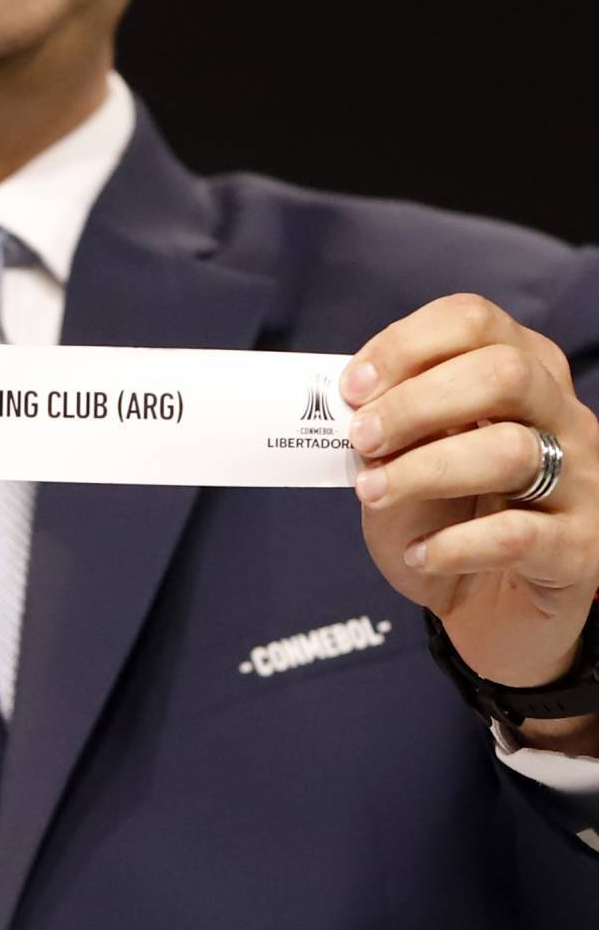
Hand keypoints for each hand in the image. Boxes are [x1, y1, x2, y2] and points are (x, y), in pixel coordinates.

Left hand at [340, 293, 598, 694]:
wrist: (488, 607)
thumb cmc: (443, 517)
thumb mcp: (403, 459)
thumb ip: (389, 423)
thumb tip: (353, 402)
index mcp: (522, 372)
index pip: (475, 322)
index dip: (407, 345)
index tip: (353, 388)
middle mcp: (563, 416)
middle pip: (505, 374)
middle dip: (417, 403)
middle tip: (362, 439)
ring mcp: (582, 481)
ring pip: (514, 450)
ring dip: (426, 469)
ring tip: (374, 492)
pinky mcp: (581, 549)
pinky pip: (520, 535)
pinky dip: (455, 544)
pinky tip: (419, 555)